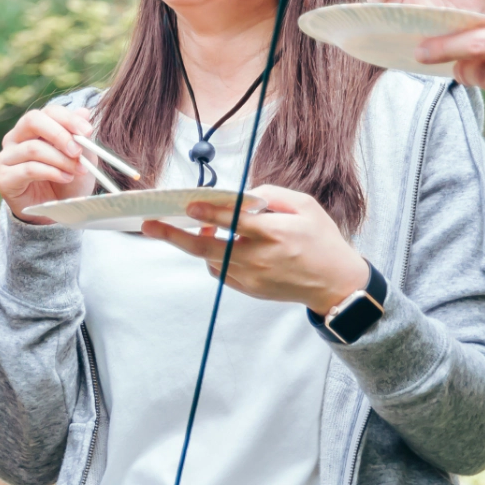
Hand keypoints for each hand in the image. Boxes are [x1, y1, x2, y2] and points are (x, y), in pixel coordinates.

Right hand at [0, 104, 100, 222]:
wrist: (54, 211)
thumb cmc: (66, 180)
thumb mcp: (81, 158)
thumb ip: (80, 137)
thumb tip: (84, 112)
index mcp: (35, 127)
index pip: (49, 112)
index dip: (69, 119)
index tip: (87, 132)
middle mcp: (16, 137)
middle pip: (33, 120)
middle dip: (59, 134)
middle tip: (77, 151)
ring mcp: (7, 157)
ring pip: (33, 148)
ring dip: (60, 159)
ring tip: (77, 170)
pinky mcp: (4, 178)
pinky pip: (28, 169)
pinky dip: (51, 172)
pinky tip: (65, 177)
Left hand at [139, 185, 371, 310]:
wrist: (335, 283)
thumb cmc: (321, 239)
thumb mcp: (305, 206)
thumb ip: (272, 195)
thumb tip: (241, 194)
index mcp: (275, 234)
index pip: (233, 222)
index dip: (208, 214)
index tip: (188, 205)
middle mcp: (259, 258)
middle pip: (207, 247)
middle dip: (174, 236)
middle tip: (149, 225)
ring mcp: (252, 277)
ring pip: (210, 259)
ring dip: (196, 243)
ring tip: (196, 226)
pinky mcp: (249, 289)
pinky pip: (220, 271)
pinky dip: (212, 256)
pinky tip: (217, 243)